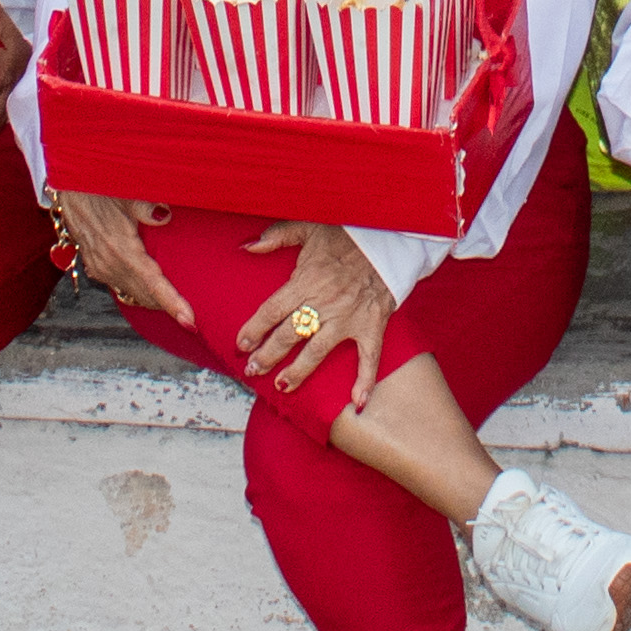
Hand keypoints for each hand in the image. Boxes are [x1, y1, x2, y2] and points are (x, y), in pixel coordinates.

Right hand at [53, 192, 182, 318]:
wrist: (68, 187)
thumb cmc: (98, 186)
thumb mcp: (123, 190)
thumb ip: (144, 206)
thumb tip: (165, 216)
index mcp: (120, 249)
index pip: (151, 283)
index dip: (172, 303)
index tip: (189, 320)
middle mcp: (108, 264)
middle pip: (145, 295)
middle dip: (168, 307)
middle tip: (194, 317)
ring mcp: (100, 267)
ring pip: (133, 293)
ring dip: (154, 300)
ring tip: (178, 307)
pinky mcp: (96, 266)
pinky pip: (122, 286)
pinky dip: (140, 291)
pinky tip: (152, 289)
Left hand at [239, 219, 397, 411]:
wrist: (390, 237)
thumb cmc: (347, 233)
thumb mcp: (308, 226)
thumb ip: (276, 235)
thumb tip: (246, 246)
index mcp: (305, 280)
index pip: (271, 311)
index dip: (253, 330)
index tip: (241, 345)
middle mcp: (324, 303)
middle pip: (288, 335)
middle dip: (267, 356)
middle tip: (253, 371)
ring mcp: (349, 317)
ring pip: (317, 352)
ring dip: (298, 372)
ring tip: (282, 386)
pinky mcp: (372, 325)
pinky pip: (369, 358)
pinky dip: (365, 381)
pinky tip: (357, 403)